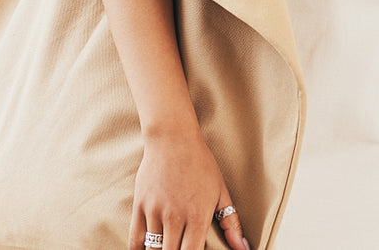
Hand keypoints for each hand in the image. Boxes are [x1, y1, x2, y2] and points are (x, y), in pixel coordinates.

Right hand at [128, 130, 249, 249]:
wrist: (173, 139)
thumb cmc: (200, 163)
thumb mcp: (221, 191)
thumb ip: (231, 222)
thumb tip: (243, 248)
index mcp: (198, 216)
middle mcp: (175, 217)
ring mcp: (155, 212)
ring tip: (166, 249)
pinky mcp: (140, 206)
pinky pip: (135, 239)